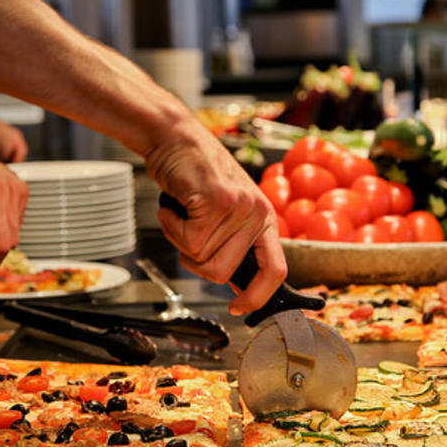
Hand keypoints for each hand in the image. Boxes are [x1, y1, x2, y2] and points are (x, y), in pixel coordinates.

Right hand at [147, 118, 286, 314]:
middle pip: (222, 273)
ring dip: (180, 240)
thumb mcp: (224, 210)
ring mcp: (239, 208)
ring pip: (201, 258)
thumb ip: (232, 242)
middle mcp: (257, 214)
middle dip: (195, 260)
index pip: (275, 270)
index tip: (238, 308)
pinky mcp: (217, 202)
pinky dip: (171, 225)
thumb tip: (232, 283)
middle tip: (186, 233)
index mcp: (264, 219)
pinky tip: (175, 205)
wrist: (175, 138)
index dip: (257, 296)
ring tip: (182, 212)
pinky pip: (187, 239)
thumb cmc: (194, 176)